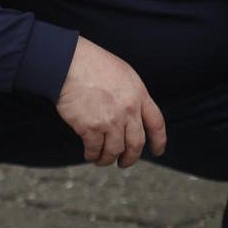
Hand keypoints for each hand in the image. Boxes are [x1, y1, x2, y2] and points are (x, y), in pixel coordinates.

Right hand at [55, 36, 166, 167]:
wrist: (68, 63)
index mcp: (139, 95)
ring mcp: (110, 121)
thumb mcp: (123, 74)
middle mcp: (128, 111)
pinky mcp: (90, 128)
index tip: (158, 151)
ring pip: (115, 151)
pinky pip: (95, 149)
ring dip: (108, 159)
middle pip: (136, 143)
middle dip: (131, 158)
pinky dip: (92, 155)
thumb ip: (130, 94)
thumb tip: (130, 112)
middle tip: (124, 163)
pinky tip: (89, 154)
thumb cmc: (91, 63)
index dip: (159, 141)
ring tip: (102, 160)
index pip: (156, 124)